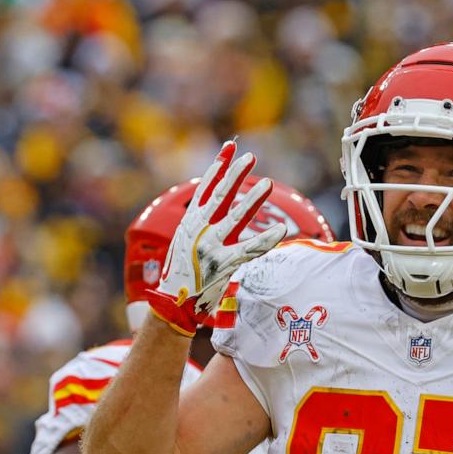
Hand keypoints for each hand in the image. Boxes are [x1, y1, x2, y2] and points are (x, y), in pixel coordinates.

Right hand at [147, 142, 286, 336]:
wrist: (171, 305)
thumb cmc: (181, 276)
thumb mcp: (184, 244)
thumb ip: (200, 227)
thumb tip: (214, 211)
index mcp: (189, 223)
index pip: (205, 188)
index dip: (219, 167)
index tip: (230, 148)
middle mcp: (198, 230)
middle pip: (219, 196)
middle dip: (235, 174)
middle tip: (250, 158)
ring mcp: (210, 246)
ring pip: (235, 217)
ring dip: (252, 199)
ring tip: (267, 183)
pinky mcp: (223, 264)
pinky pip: (250, 249)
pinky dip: (266, 239)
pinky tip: (281, 230)